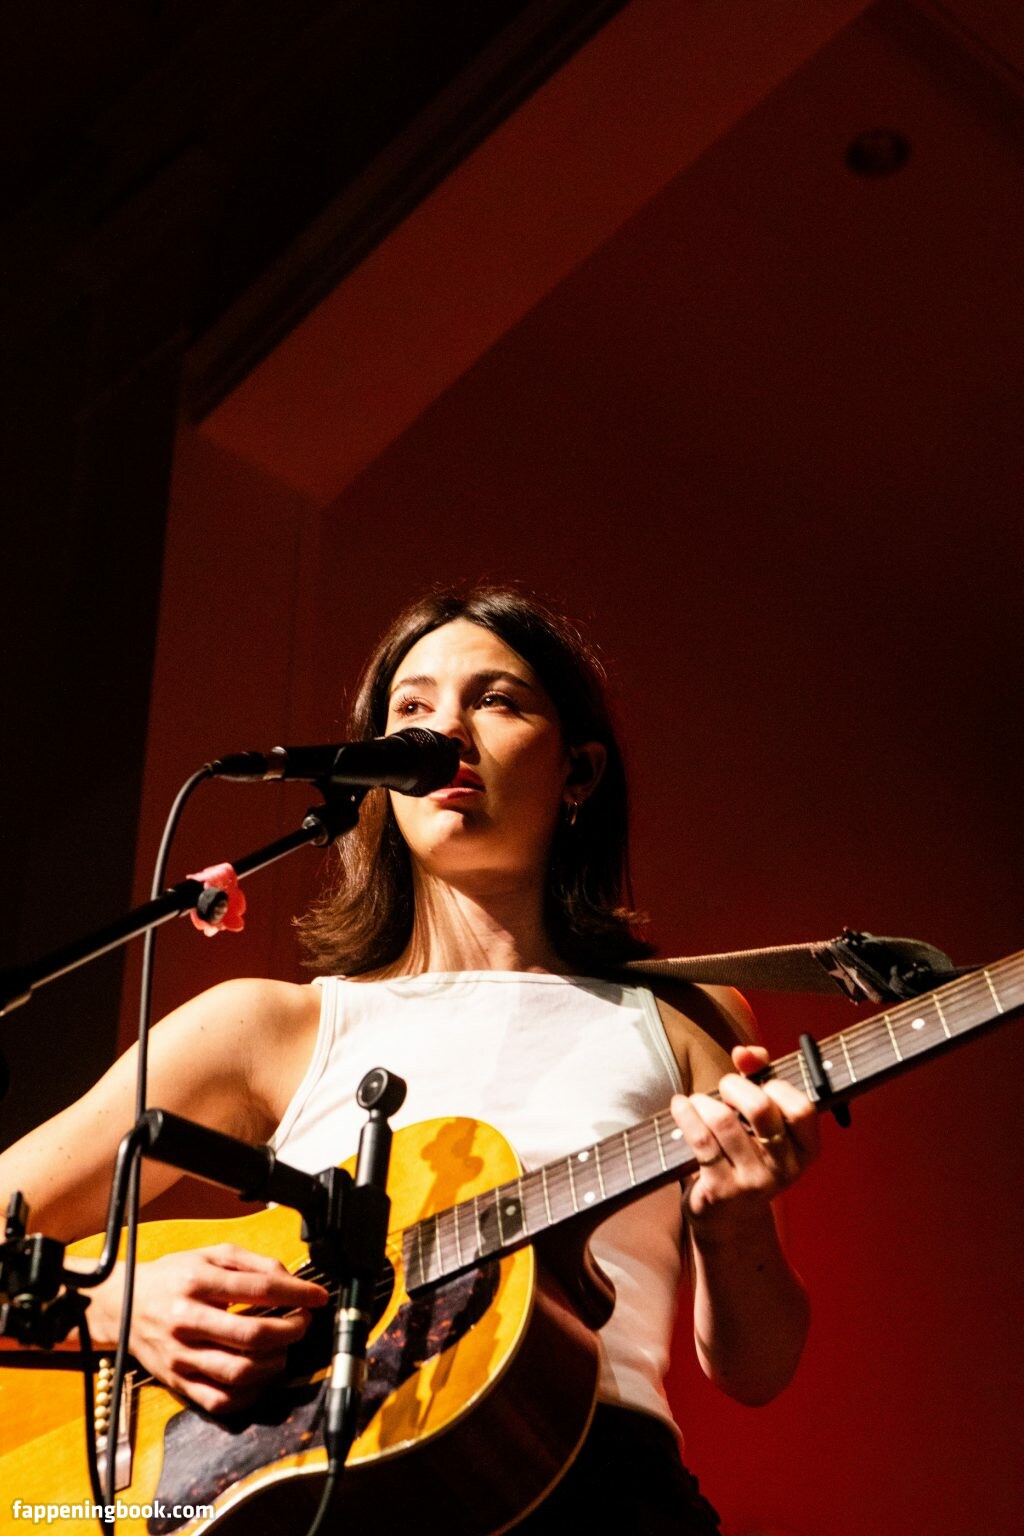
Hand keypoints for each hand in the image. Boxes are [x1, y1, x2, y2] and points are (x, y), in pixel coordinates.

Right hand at [105, 1245, 329, 1413]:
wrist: (122, 1306)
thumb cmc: (173, 1277)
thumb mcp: (211, 1255)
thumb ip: (254, 1263)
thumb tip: (291, 1280)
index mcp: (197, 1283)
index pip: (259, 1290)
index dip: (297, 1295)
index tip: (318, 1297)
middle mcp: (187, 1321)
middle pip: (253, 1336)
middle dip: (290, 1331)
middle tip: (302, 1323)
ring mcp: (182, 1357)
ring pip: (240, 1373)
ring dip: (274, 1363)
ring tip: (282, 1348)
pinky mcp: (178, 1384)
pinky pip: (221, 1401)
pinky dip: (251, 1393)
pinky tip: (261, 1374)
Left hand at [671, 1045, 818, 1238]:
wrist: (729, 1219)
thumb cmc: (746, 1152)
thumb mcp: (762, 1120)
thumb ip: (760, 1075)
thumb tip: (744, 1053)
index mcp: (805, 1149)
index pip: (802, 1108)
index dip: (776, 1085)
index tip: (759, 1082)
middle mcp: (785, 1169)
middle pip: (761, 1108)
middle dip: (734, 1086)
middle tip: (725, 1089)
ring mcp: (753, 1182)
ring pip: (724, 1121)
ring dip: (704, 1101)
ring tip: (699, 1102)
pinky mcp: (721, 1190)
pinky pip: (700, 1140)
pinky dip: (686, 1114)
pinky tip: (680, 1106)